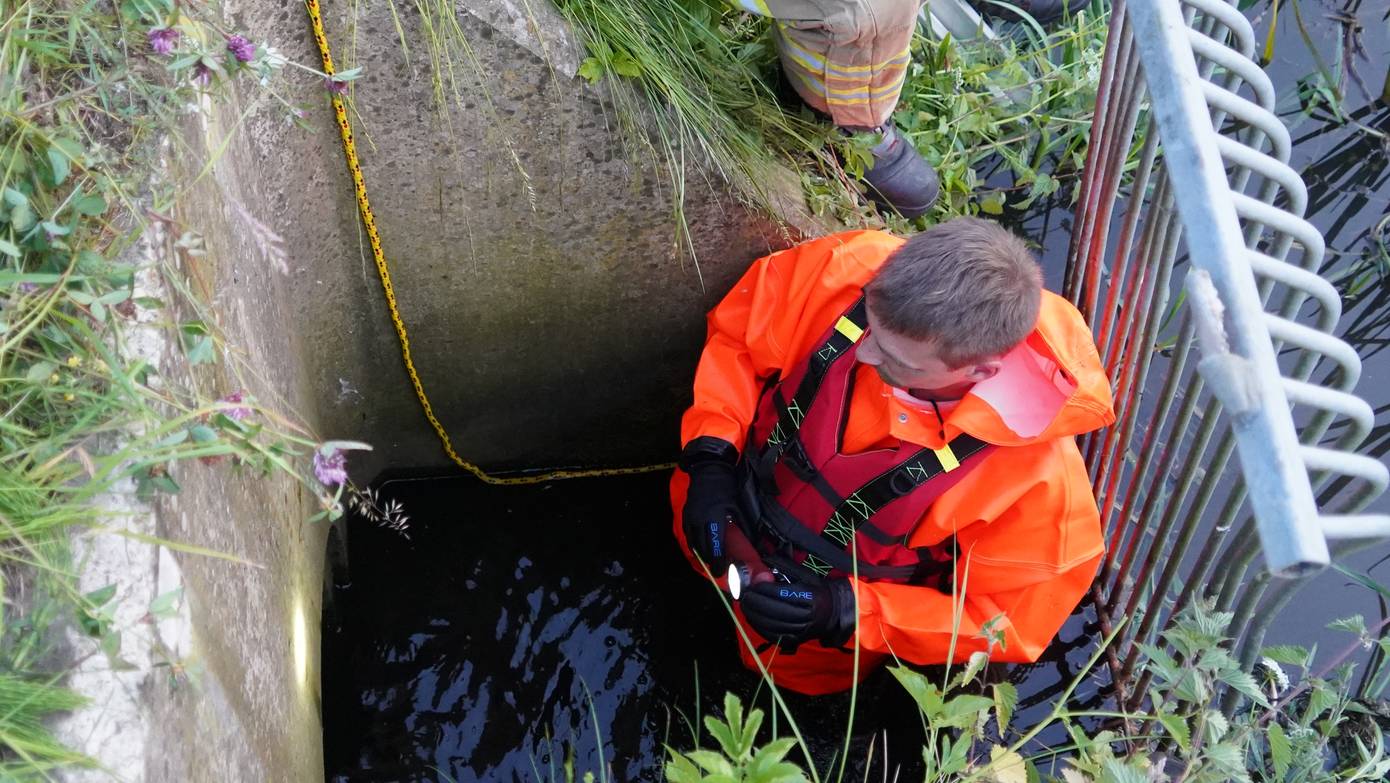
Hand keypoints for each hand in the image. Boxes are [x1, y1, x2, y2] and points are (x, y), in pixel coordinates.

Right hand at [679, 437, 740, 569]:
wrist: (709, 469)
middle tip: (718, 569)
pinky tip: (701, 548)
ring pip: (693, 543)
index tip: (722, 570)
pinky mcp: (685, 515)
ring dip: (702, 554)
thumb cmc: (727, 488)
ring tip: (710, 561)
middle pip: (703, 549)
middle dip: (710, 561)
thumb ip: (743, 527)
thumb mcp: (738, 507)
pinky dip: (694, 544)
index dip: (718, 562)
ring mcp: (690, 518)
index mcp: (714, 519)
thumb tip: (752, 543)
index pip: (715, 547)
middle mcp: (699, 521)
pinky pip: (688, 535)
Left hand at [739, 577, 855, 649]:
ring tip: (745, 606)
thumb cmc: (817, 590)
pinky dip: (760, 627)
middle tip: (745, 596)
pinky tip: (752, 618)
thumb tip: (763, 568)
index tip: (754, 585)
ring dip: (755, 616)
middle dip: (757, 603)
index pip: (784, 595)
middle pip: (777, 611)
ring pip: (774, 625)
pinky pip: (774, 636)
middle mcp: (809, 616)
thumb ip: (785, 571)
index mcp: (813, 598)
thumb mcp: (806, 576)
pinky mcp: (796, 640)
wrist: (833, 612)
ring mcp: (803, 631)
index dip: (766, 590)